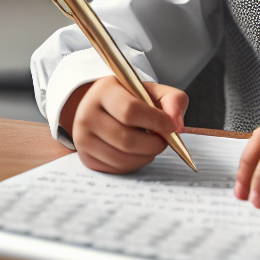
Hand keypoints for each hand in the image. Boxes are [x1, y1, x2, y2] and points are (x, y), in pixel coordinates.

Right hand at [60, 77, 188, 173]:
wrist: (104, 108)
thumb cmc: (132, 98)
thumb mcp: (152, 91)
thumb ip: (172, 100)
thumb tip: (177, 125)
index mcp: (104, 90)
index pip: (130, 110)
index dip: (156, 121)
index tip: (171, 126)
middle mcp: (87, 114)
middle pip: (126, 139)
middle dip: (153, 144)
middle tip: (164, 140)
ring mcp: (82, 138)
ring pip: (121, 158)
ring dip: (146, 156)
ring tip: (152, 145)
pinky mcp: (85, 157)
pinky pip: (115, 168)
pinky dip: (134, 164)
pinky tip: (139, 152)